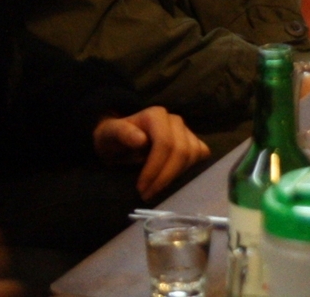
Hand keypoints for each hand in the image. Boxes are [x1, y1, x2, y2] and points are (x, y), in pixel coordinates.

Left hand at [95, 106, 212, 200]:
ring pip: (193, 154)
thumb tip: (141, 140)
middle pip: (181, 151)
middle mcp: (174, 120)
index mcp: (156, 115)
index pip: (165, 143)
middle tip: (147, 194)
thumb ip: (122, 133)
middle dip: (165, 177)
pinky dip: (190, 168)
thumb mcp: (109, 134)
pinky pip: (200, 154)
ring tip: (157, 188)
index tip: (141, 188)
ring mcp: (185, 130)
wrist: (119, 140)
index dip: (155, 168)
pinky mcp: (192, 140)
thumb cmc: (113, 138)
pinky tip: (172, 178)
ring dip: (176, 176)